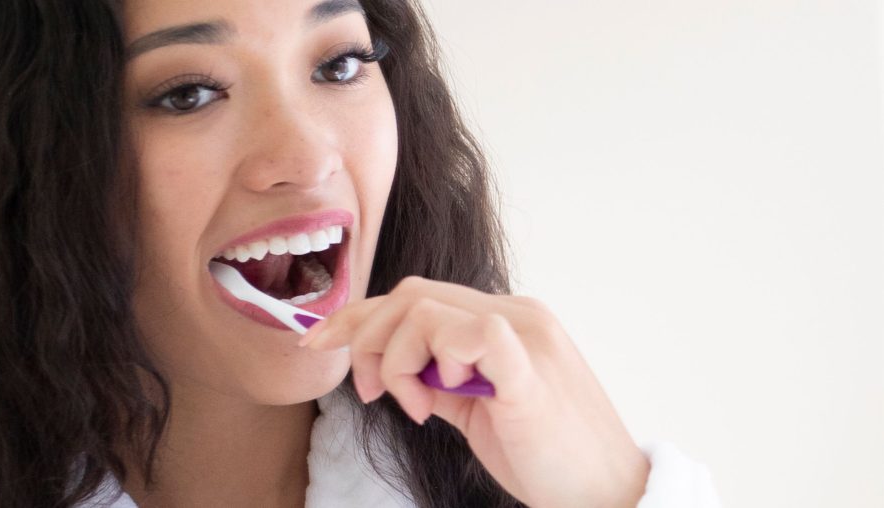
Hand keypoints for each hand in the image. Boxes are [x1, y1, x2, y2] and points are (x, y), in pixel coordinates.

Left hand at [299, 276, 649, 507]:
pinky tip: (439, 401)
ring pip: (422, 310)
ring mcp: (525, 335)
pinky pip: (469, 334)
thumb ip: (441, 378)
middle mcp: (516, 313)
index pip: (415, 297)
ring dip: (397, 361)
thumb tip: (390, 365)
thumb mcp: (477, 408)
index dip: (357, 316)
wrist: (603, 494)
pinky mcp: (528, 368)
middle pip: (409, 294)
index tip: (317, 342)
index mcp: (504, 320)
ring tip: (418, 407)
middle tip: (372, 394)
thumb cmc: (545, 455)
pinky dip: (436, 363)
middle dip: (366, 340)